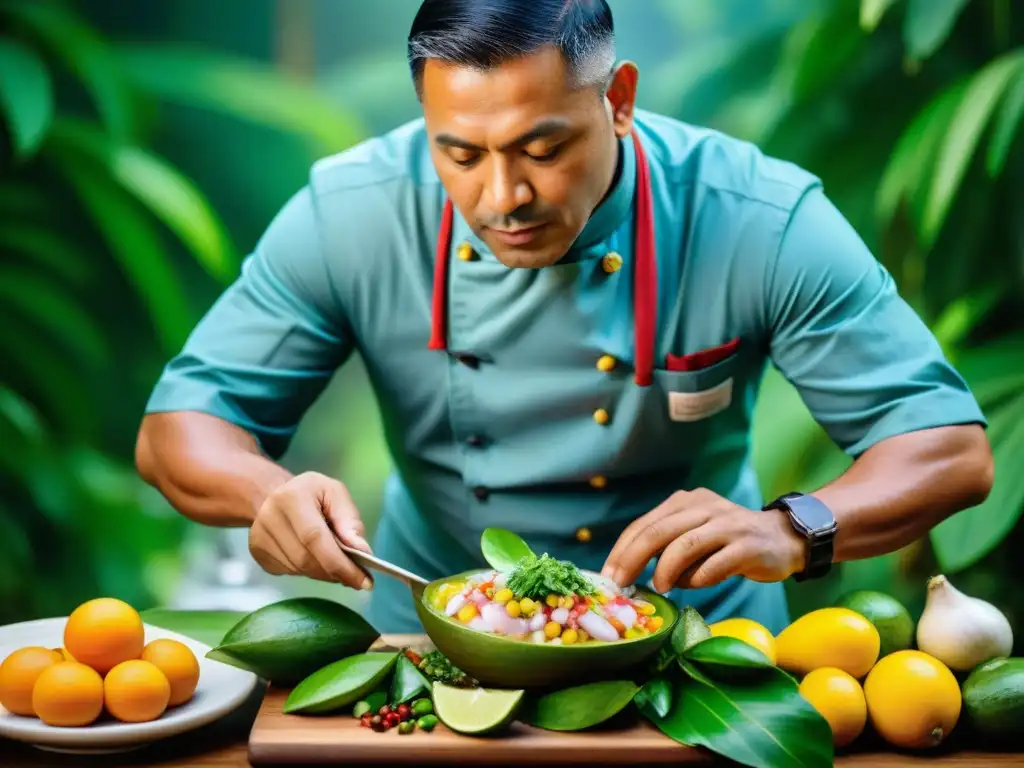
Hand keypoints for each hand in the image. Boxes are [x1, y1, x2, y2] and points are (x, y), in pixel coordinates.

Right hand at [249, 471, 373, 589]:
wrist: (274, 495)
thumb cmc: (311, 494)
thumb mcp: (336, 494)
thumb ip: (350, 521)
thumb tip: (362, 552)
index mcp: (291, 497)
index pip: (315, 538)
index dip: (339, 563)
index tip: (363, 580)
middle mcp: (269, 517)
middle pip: (306, 559)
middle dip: (335, 573)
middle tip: (356, 578)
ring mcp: (259, 537)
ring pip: (298, 570)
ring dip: (323, 574)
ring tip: (338, 566)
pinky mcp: (257, 553)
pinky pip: (289, 572)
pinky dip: (309, 572)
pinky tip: (316, 560)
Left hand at [601, 488, 807, 592]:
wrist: (783, 538)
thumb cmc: (728, 542)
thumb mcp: (694, 534)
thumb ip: (667, 546)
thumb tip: (631, 573)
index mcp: (685, 502)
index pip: (644, 524)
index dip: (622, 550)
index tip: (608, 575)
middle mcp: (704, 507)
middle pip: (659, 531)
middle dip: (634, 559)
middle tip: (622, 583)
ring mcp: (727, 524)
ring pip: (686, 544)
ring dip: (667, 569)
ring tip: (661, 587)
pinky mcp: (747, 545)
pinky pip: (716, 563)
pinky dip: (700, 578)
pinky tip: (695, 584)